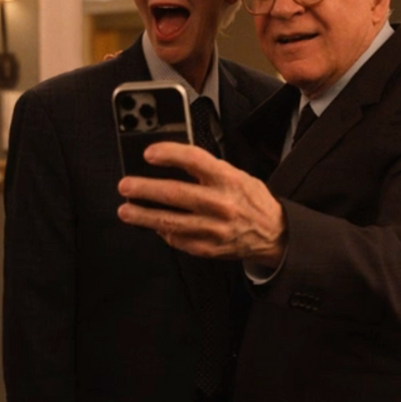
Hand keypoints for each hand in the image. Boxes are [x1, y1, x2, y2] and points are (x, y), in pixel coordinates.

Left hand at [117, 142, 286, 265]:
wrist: (274, 233)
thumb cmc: (251, 200)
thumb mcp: (236, 175)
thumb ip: (207, 169)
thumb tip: (172, 161)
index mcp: (228, 179)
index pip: (194, 160)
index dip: (169, 154)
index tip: (148, 153)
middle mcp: (221, 204)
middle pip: (175, 194)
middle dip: (145, 190)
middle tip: (126, 186)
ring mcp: (214, 229)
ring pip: (170, 222)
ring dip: (144, 216)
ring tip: (126, 211)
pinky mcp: (208, 248)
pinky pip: (178, 240)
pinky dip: (163, 232)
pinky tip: (152, 226)